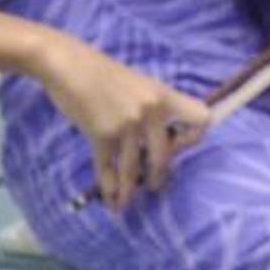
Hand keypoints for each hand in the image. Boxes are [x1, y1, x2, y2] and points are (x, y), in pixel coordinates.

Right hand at [37, 33, 207, 210]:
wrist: (70, 66)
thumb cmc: (104, 72)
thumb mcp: (141, 83)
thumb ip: (155, 106)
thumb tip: (163, 134)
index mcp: (165, 96)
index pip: (200, 118)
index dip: (194, 136)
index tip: (180, 145)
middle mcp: (150, 112)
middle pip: (164, 155)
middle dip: (158, 176)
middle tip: (154, 184)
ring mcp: (126, 125)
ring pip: (134, 168)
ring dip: (130, 190)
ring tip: (127, 203)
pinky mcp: (101, 136)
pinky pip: (108, 168)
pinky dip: (109, 188)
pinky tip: (111, 201)